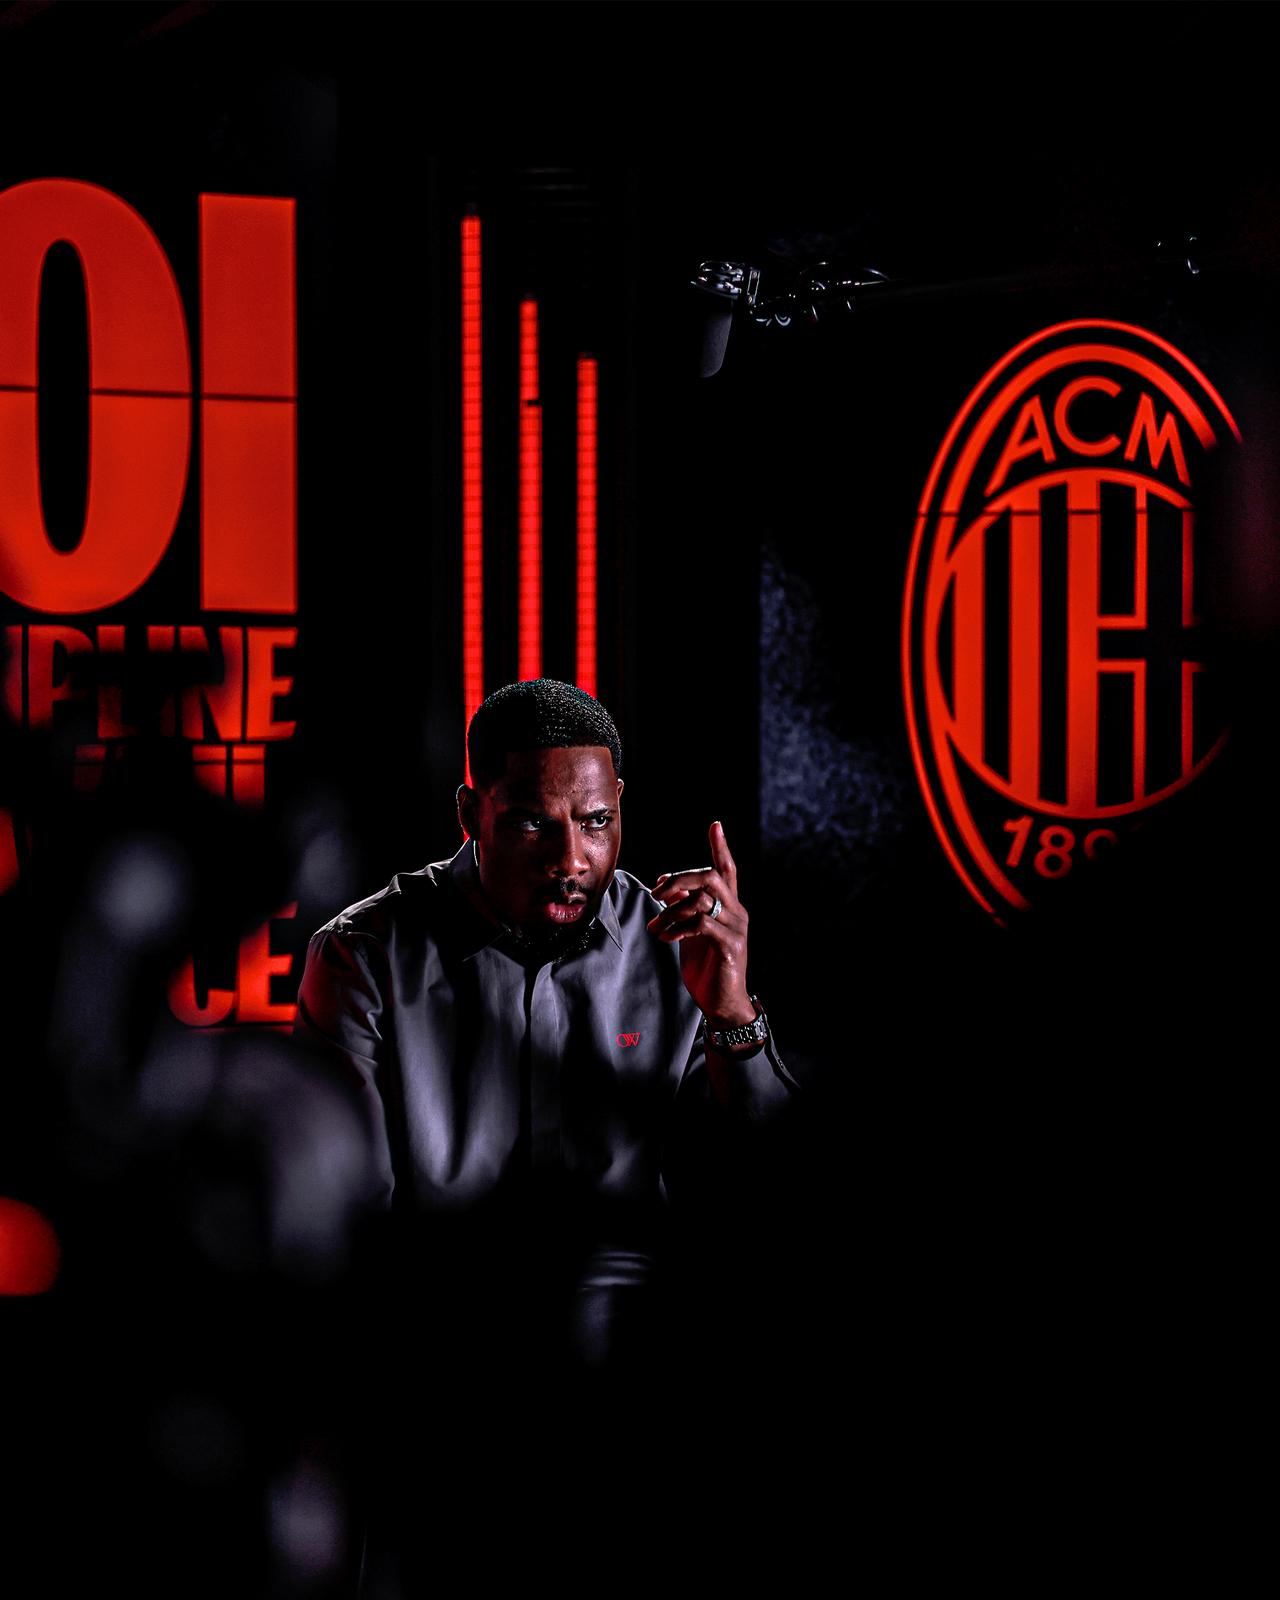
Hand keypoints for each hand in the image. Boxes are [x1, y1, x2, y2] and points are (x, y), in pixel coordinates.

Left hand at [646, 821, 754, 1029]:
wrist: (722, 1003)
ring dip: (671, 911)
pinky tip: (666, 937)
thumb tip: (665, 888)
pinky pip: (701, 924)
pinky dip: (678, 927)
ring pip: (702, 900)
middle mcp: (737, 912)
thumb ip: (684, 909)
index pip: (728, 869)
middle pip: (710, 877)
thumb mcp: (692, 932)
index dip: (721, 847)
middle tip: (657, 892)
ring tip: (656, 927)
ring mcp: (736, 929)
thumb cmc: (707, 966)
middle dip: (680, 878)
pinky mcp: (729, 946)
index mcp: (729, 906)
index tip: (715, 825)